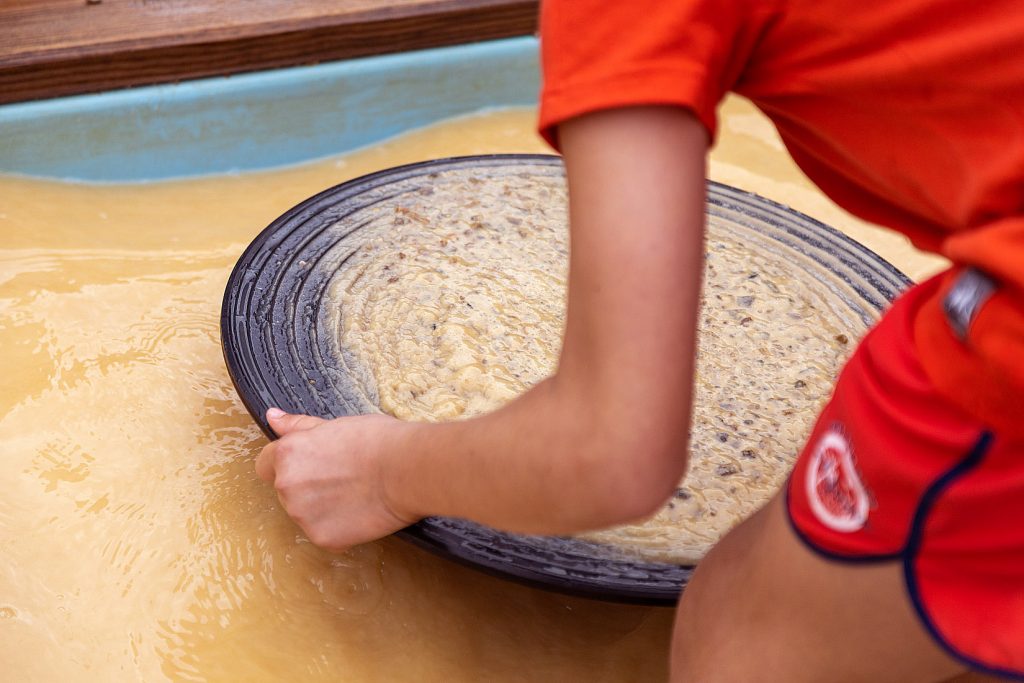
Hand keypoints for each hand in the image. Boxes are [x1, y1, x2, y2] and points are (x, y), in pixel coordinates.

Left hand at [255, 408, 417, 550]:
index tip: (312, 464)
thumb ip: (297, 426)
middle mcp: (287, 486)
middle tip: (343, 476)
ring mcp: (303, 516)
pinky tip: (361, 511)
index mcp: (286, 454)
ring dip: (323, 507)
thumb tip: (272, 417)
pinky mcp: (323, 538)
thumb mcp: (332, 424)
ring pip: (305, 513)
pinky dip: (340, 527)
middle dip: (308, 486)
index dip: (290, 464)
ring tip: (355, 493)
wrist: (407, 468)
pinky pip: (325, 534)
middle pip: (287, 490)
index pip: (265, 464)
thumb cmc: (376, 440)